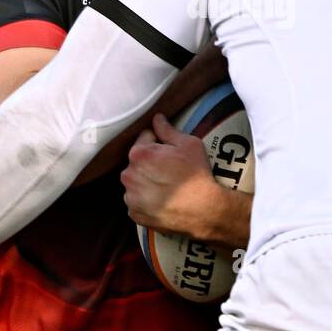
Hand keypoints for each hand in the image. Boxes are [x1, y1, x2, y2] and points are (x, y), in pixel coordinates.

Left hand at [122, 113, 235, 241]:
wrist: (203, 210)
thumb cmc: (196, 175)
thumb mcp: (189, 145)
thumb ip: (168, 130)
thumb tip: (157, 118)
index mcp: (139, 153)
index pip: (144, 138)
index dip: (159, 142)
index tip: (170, 152)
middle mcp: (128, 174)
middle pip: (137, 161)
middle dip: (150, 162)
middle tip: (170, 170)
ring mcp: (130, 196)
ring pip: (135, 182)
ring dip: (145, 181)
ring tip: (166, 187)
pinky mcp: (134, 213)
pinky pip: (137, 201)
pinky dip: (146, 200)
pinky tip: (162, 200)